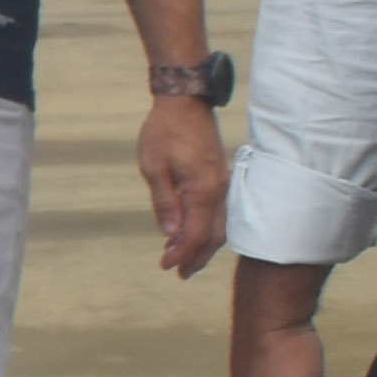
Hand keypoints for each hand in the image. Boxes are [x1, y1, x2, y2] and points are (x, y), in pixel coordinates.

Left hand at [136, 97, 226, 277]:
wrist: (185, 101)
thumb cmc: (165, 131)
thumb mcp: (154, 167)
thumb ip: (164, 201)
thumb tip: (170, 233)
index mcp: (203, 189)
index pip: (196, 233)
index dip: (182, 253)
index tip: (165, 265)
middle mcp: (219, 189)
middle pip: (214, 235)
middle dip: (197, 257)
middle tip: (180, 274)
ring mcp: (223, 183)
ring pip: (220, 225)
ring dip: (203, 244)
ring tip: (184, 259)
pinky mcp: (220, 177)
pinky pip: (220, 211)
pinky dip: (208, 227)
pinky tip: (192, 232)